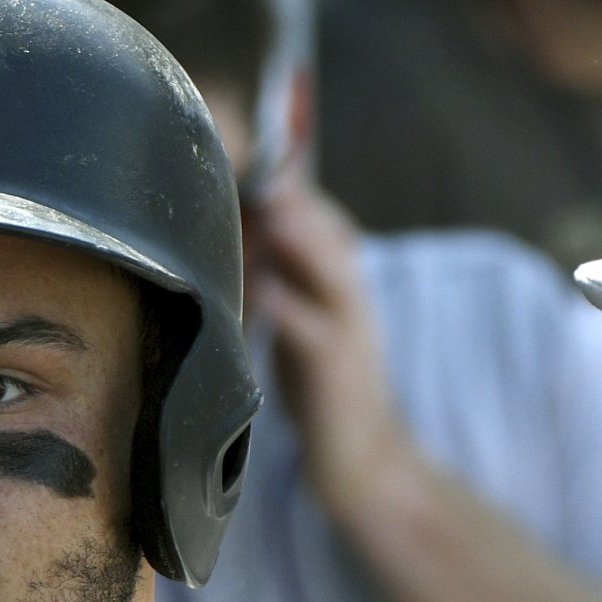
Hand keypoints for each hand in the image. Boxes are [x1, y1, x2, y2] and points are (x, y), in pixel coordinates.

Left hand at [246, 176, 432, 524]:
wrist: (363, 461)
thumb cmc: (323, 387)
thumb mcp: (300, 319)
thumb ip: (274, 275)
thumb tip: (238, 230)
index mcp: (339, 280)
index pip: (318, 215)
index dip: (290, 178)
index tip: (257, 140)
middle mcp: (350, 296)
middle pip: (328, 230)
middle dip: (296, 192)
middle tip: (259, 155)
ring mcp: (350, 333)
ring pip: (331, 270)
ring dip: (303, 235)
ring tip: (273, 202)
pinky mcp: (339, 373)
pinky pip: (314, 333)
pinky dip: (290, 307)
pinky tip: (263, 288)